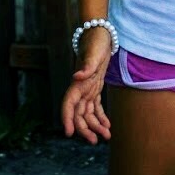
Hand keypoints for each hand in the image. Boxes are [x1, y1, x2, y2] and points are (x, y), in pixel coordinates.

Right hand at [60, 27, 112, 143]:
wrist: (100, 33)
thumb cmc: (96, 41)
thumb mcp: (94, 52)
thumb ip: (87, 65)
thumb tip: (77, 76)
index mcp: (77, 83)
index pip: (69, 104)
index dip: (67, 119)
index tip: (69, 133)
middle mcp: (80, 88)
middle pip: (78, 114)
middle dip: (85, 129)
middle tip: (94, 141)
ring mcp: (87, 89)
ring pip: (87, 113)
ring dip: (94, 126)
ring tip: (106, 136)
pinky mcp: (95, 87)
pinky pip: (95, 107)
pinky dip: (100, 117)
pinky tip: (107, 126)